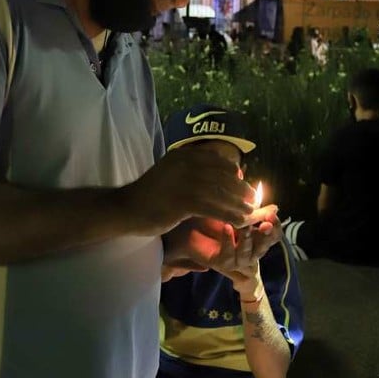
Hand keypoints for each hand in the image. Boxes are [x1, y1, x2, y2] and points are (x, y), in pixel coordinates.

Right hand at [121, 148, 254, 236]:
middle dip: (240, 190)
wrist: (127, 208)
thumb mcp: (173, 172)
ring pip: (221, 193)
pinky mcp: (183, 202)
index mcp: (184, 155)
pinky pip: (214, 208)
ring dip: (238, 204)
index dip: (235, 174)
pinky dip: (229, 215)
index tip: (243, 185)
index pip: (219, 161)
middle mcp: (186, 164)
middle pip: (223, 176)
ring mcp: (185, 182)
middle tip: (252, 201)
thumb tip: (227, 171)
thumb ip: (194, 169)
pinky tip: (238, 222)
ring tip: (249, 214)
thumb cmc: (152, 194)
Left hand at [163, 208, 282, 279]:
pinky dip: (228, 242)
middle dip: (267, 235)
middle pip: (265, 246)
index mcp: (253, 236)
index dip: (275, 225)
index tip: (273, 213)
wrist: (182, 230)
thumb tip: (251, 182)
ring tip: (247, 225)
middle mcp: (247, 250)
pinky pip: (228, 256)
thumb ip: (240, 197)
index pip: (272, 234)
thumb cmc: (206, 215)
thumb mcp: (227, 205)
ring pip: (249, 254)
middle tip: (267, 223)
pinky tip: (227, 227)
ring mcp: (233, 259)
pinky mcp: (218, 263)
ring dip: (249, 239)